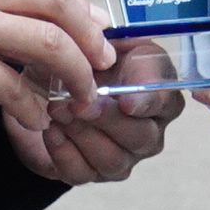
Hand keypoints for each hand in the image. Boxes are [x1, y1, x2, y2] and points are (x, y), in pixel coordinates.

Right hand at [0, 0, 113, 135]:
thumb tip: (48, 14)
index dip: (77, 7)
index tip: (97, 30)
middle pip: (56, 3)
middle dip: (91, 37)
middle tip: (103, 63)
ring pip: (48, 45)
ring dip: (73, 76)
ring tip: (79, 96)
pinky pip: (17, 88)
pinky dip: (34, 107)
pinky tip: (36, 117)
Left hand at [5, 40, 184, 185]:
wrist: (44, 85)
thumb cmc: (82, 60)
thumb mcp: (98, 40)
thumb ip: (107, 38)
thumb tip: (104, 35)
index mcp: (159, 94)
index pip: (166, 102)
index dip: (147, 103)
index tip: (126, 100)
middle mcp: (148, 131)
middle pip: (140, 137)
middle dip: (106, 119)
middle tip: (77, 102)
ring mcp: (122, 157)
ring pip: (113, 159)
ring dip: (82, 134)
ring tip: (57, 110)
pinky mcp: (90, 173)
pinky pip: (82, 173)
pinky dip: (64, 152)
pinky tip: (51, 130)